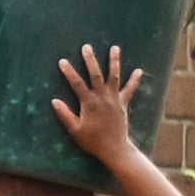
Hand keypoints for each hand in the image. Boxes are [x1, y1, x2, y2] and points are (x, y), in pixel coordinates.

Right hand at [49, 45, 148, 162]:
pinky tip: (139, 70)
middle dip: (91, 60)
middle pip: (96, 74)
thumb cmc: (92, 140)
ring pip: (114, 76)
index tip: (62, 61)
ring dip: (114, 61)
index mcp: (89, 103)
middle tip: (87, 47)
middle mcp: (102, 97)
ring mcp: (115, 99)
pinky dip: (134, 80)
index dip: (69, 72)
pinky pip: (130, 89)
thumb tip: (54, 101)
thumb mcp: (75, 130)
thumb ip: (65, 115)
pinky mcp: (123, 103)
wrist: (114, 148)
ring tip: (115, 48)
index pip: (77, 84)